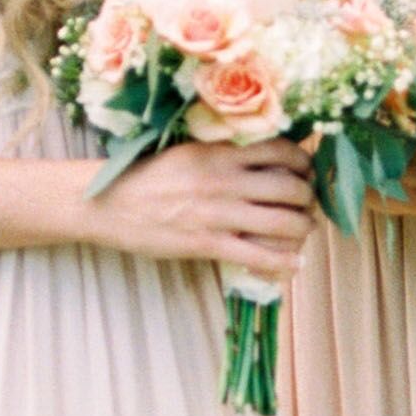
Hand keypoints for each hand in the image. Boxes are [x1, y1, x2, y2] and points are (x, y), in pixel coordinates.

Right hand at [78, 138, 315, 273]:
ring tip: (301, 231)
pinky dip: (284, 262)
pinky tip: (294, 264)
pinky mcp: (207, 243)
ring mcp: (218, 213)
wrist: (108, 203)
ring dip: (302, 229)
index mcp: (221, 152)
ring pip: (283, 222)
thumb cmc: (149, 177)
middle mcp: (225, 179)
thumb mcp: (189, 152)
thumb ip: (225, 154)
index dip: (304, 163)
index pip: (283, 151)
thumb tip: (265, 158)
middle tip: (306, 206)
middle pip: (291, 188)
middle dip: (307, 199)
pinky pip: (259, 255)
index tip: (305, 172)